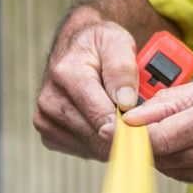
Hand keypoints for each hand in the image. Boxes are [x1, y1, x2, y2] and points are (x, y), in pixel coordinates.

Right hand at [33, 9, 140, 160]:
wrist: (74, 45)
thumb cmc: (98, 44)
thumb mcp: (117, 42)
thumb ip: (122, 70)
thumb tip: (125, 103)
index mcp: (67, 75)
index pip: (101, 116)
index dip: (128, 127)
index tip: (147, 129)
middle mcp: (50, 99)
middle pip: (96, 135)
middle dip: (122, 135)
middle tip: (141, 125)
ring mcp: (45, 118)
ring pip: (90, 147)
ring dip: (111, 140)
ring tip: (123, 120)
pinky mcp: (47, 131)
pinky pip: (81, 150)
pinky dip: (98, 143)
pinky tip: (105, 125)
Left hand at [122, 75, 192, 192]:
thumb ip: (176, 100)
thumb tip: (136, 115)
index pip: (162, 135)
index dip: (132, 135)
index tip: (112, 129)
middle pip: (164, 156)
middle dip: (145, 143)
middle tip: (131, 132)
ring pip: (175, 170)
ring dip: (166, 154)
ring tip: (174, 134)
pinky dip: (188, 164)